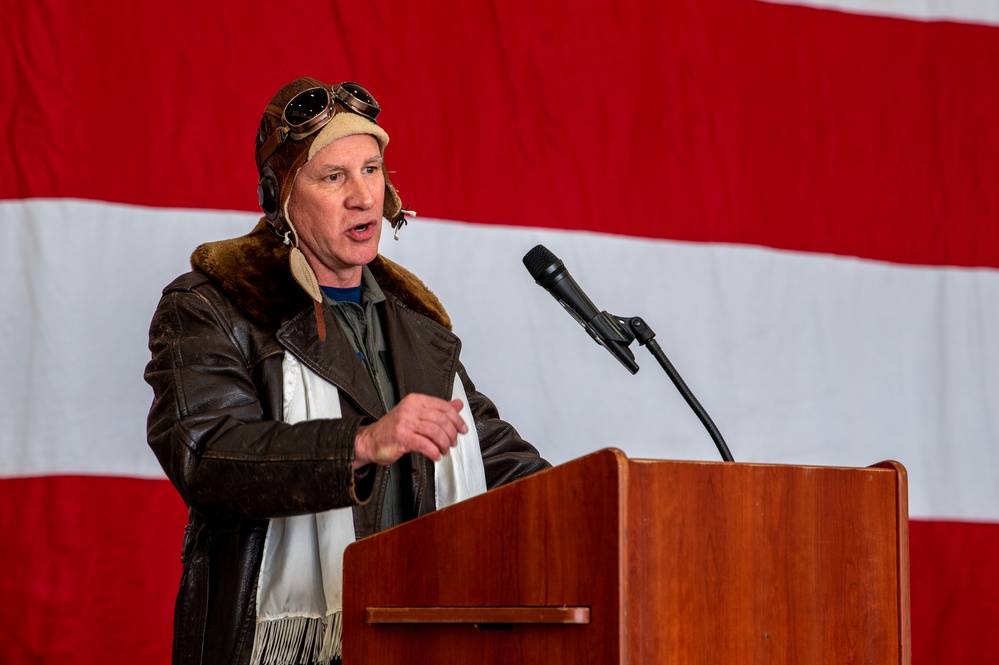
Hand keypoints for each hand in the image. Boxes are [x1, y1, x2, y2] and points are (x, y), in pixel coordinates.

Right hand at [353, 393, 468, 468]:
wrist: (370, 441)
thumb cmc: (393, 429)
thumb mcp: (416, 414)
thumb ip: (437, 409)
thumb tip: (458, 405)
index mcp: (415, 400)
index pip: (443, 406)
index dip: (457, 419)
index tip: (462, 429)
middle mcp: (410, 409)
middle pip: (442, 420)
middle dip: (452, 434)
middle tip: (453, 442)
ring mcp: (405, 422)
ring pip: (436, 432)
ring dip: (444, 444)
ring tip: (444, 450)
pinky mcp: (402, 437)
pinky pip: (425, 445)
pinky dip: (434, 452)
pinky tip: (435, 456)